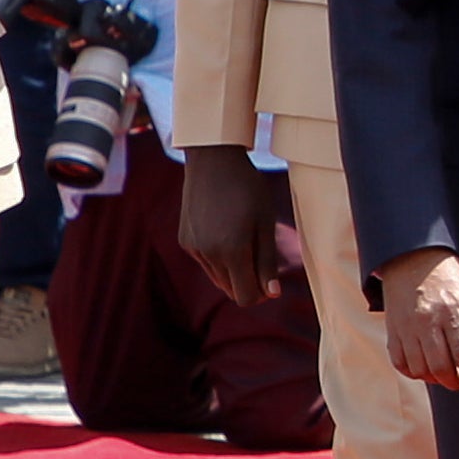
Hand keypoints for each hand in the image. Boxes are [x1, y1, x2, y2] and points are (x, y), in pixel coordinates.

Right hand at [179, 150, 288, 305]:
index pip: (246, 297)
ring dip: (233, 271)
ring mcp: (194, 248)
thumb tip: (272, 294)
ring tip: (244, 240)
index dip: (261, 294)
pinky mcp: (186, 241)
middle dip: (248, 282)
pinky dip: (218, 258)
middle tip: (261, 257)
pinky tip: (225, 232)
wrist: (213, 161)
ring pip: (218, 279)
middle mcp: (209, 254)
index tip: (270, 280)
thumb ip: (267, 262)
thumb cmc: (248, 188)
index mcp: (232, 251)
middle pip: (231, 290)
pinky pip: (206, 263)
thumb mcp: (265, 223)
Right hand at [384, 249, 458, 396]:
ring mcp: (407, 326)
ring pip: (420, 369)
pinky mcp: (392, 329)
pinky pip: (400, 362)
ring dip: (434, 378)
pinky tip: (424, 367)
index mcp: (452, 312)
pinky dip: (413, 372)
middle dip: (454, 382)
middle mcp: (427, 321)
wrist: (411, 256)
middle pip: (440, 367)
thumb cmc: (446, 276)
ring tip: (444, 372)